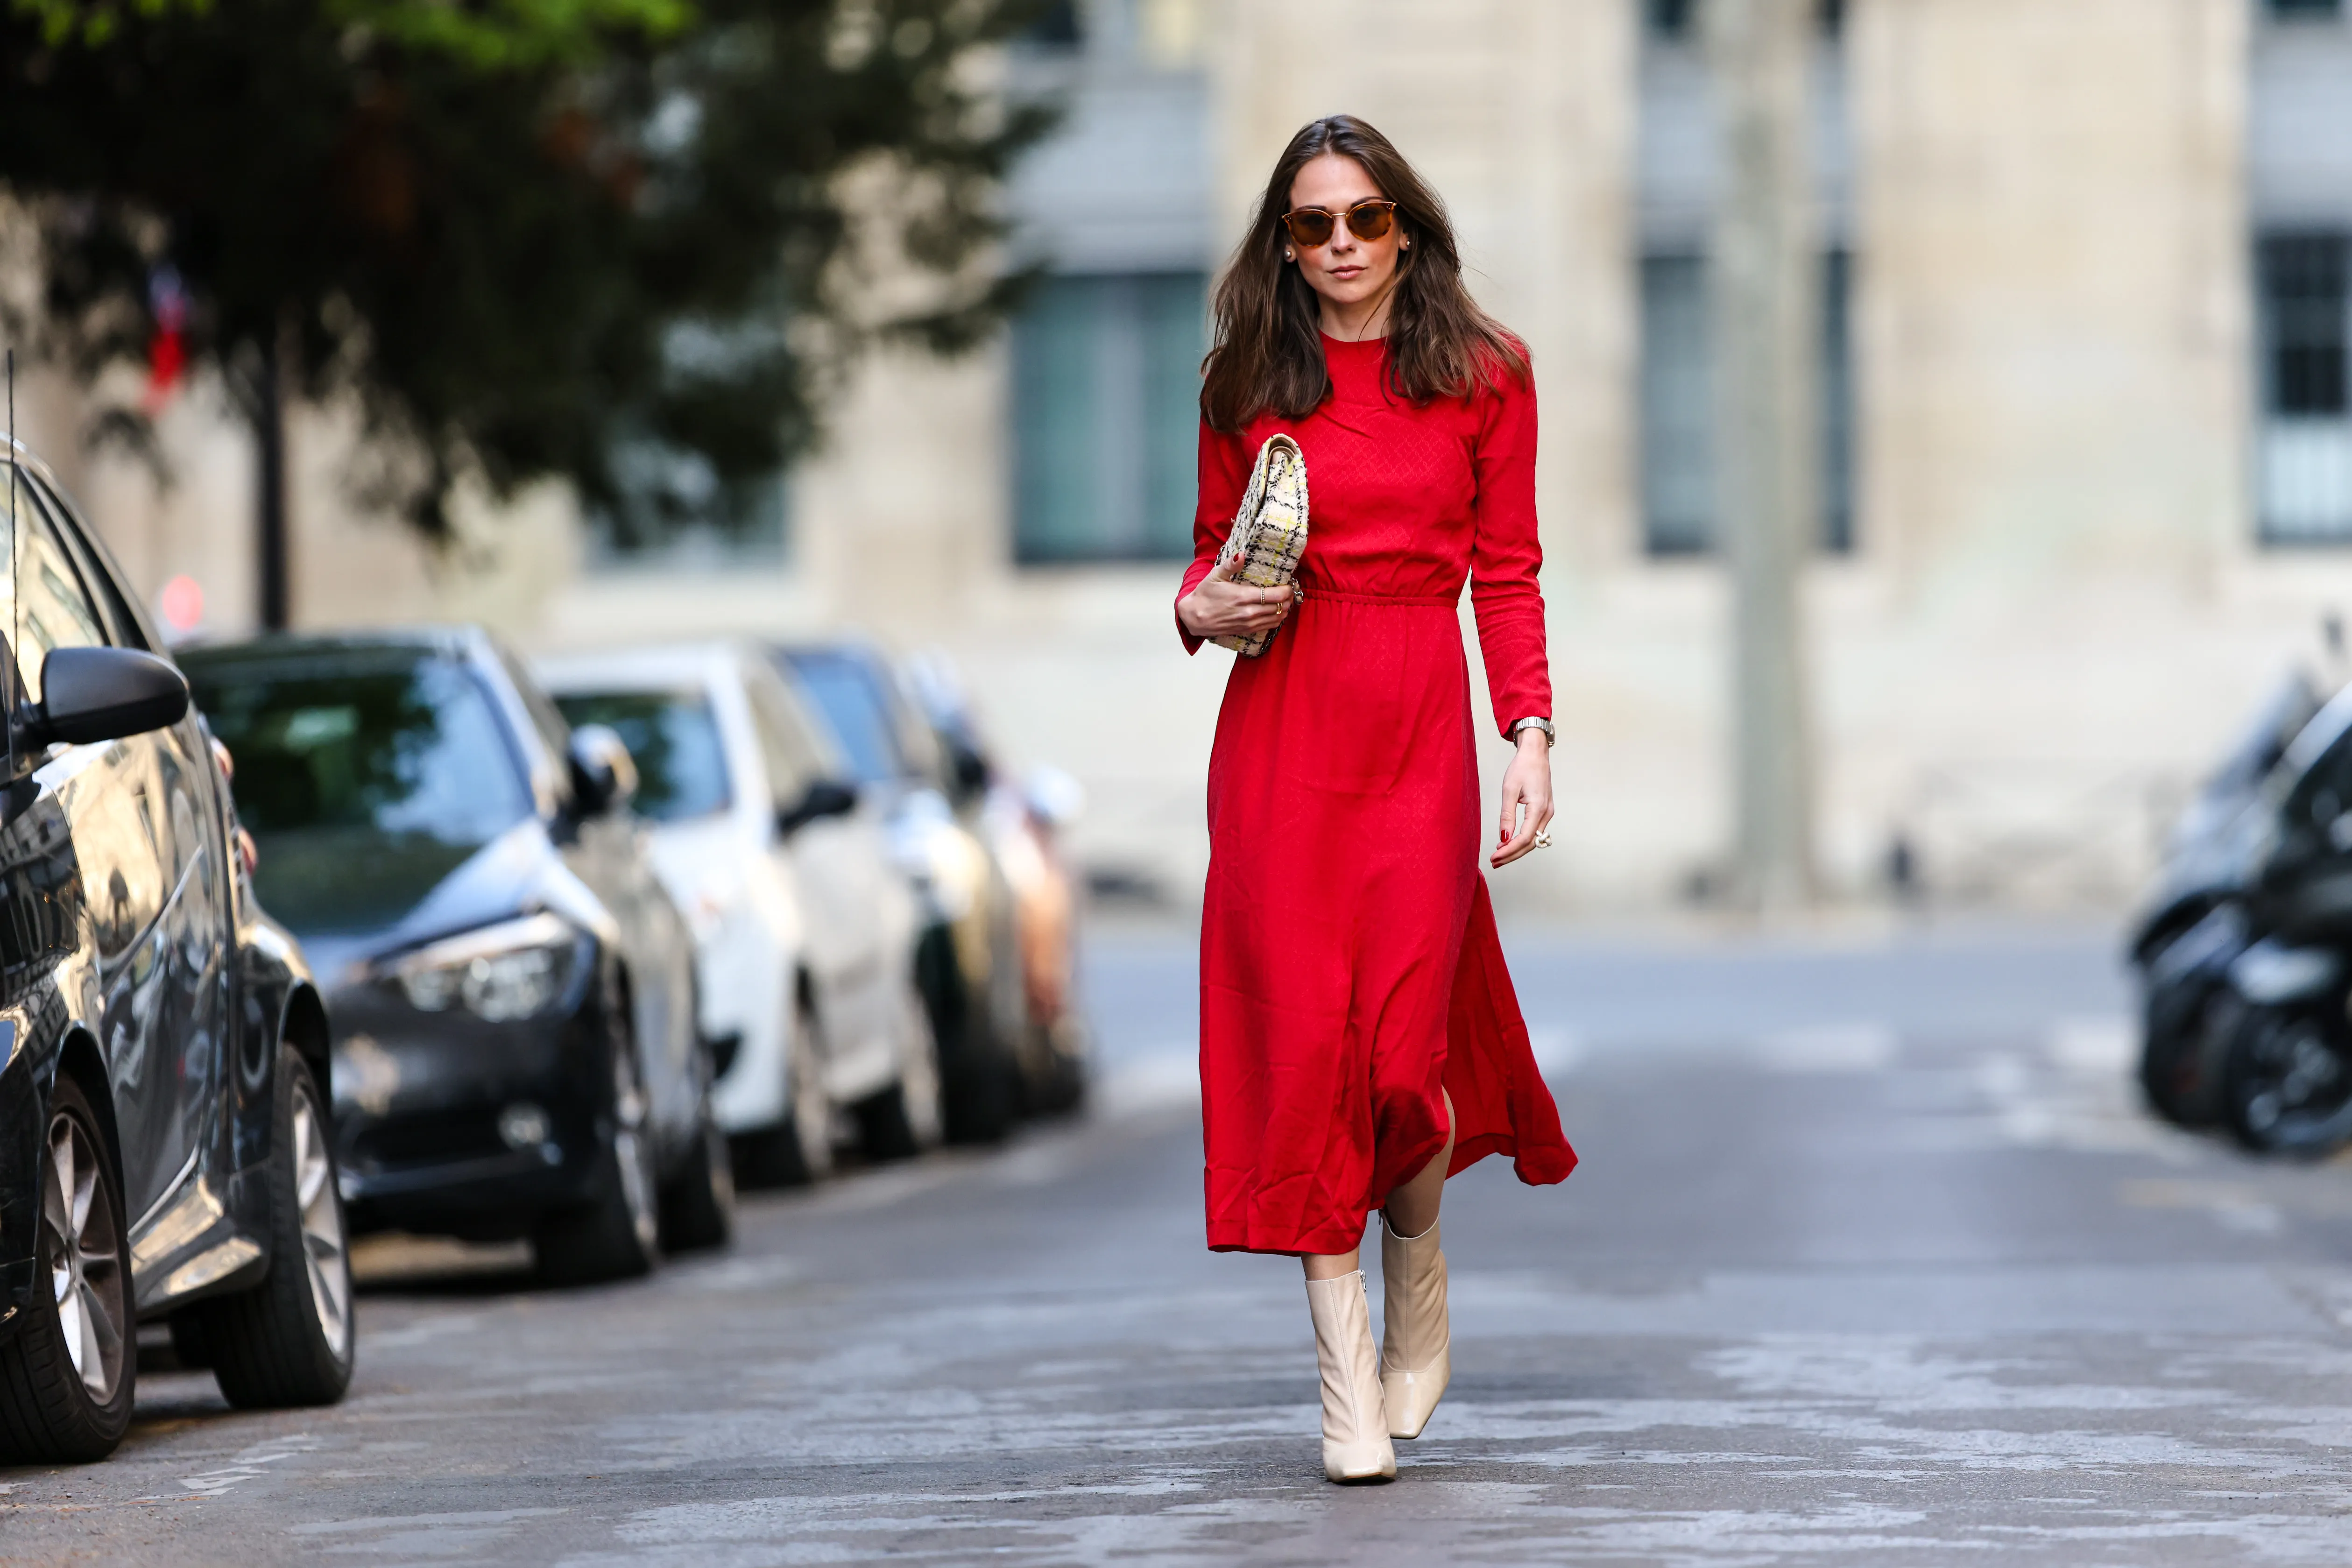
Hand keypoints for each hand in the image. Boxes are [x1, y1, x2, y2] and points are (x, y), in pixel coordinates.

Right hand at [1178, 556, 1295, 640]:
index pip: (1276, 595)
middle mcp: (1248, 612)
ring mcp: (1248, 623)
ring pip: (1277, 618)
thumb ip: (1231, 565)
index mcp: (1243, 596)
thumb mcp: (1215, 575)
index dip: (1287, 589)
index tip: (1289, 583)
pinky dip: (1276, 619)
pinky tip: (1276, 611)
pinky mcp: (1246, 631)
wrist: (1194, 617)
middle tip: (1290, 590)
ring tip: (1286, 600)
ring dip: (1285, 609)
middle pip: (1280, 607)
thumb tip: (1242, 554)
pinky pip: (1269, 627)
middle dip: (1289, 598)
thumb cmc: (1204, 595)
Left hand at [1491, 729, 1553, 868]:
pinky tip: (1509, 843)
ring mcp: (1547, 813)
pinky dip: (1522, 841)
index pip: (1524, 838)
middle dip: (1512, 855)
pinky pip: (1534, 832)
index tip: (1495, 856)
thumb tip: (1503, 837)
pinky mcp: (1544, 811)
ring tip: (1499, 856)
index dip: (1509, 850)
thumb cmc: (1522, 768)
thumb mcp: (1509, 790)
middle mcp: (1546, 813)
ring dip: (1516, 850)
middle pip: (1530, 844)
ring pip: (1533, 840)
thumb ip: (1507, 815)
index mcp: (1538, 808)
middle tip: (1494, 862)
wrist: (1535, 754)